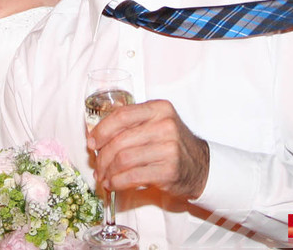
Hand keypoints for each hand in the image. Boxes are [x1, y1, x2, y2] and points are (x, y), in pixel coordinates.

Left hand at [87, 99, 208, 199]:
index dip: (101, 130)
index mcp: (159, 108)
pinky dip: (117, 182)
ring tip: (104, 177)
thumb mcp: (156, 123)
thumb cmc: (171, 144)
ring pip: (123, 159)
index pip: (122, 116)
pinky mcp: (168, 171)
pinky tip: (112, 184)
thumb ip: (130, 122)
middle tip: (97, 165)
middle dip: (102, 156)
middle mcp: (165, 125)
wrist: (200, 166)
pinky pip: (132, 176)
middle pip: (120, 141)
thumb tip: (95, 134)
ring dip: (108, 171)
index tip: (91, 142)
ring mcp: (169, 148)